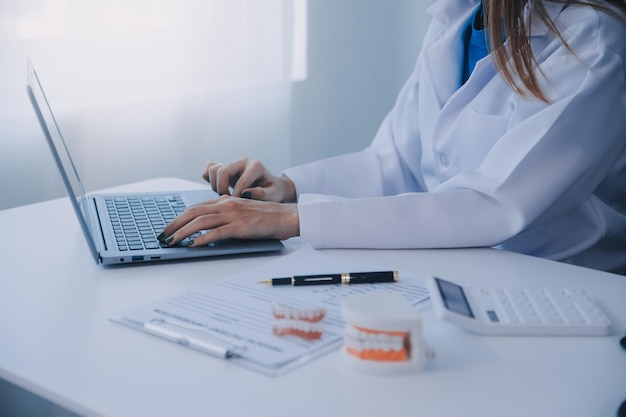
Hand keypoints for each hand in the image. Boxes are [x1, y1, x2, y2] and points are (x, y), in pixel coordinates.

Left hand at [158, 195, 299, 246]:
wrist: (285, 216)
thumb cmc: (266, 216)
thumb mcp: (242, 210)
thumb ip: (226, 214)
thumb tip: (208, 226)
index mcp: (225, 200)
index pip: (195, 207)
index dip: (179, 217)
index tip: (169, 227)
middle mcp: (226, 205)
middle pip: (193, 212)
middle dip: (174, 224)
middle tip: (163, 235)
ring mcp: (233, 215)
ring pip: (200, 222)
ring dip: (183, 232)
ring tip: (172, 242)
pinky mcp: (240, 227)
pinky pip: (216, 233)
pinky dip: (201, 239)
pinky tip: (192, 245)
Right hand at [203, 158, 296, 202]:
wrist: (271, 187)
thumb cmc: (273, 192)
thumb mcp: (274, 195)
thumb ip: (263, 194)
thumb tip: (247, 193)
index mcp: (256, 166)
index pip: (240, 182)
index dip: (237, 197)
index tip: (239, 207)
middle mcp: (243, 162)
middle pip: (222, 171)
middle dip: (222, 189)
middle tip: (229, 201)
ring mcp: (233, 164)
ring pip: (213, 170)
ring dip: (215, 186)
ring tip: (225, 196)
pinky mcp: (224, 168)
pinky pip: (208, 170)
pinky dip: (209, 180)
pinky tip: (219, 190)